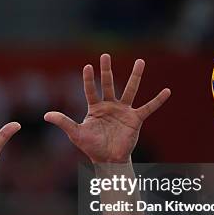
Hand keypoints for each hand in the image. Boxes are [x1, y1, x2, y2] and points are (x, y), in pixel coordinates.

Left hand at [44, 54, 169, 162]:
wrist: (108, 159)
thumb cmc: (92, 147)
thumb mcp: (76, 134)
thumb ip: (63, 122)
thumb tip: (46, 115)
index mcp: (95, 108)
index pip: (91, 90)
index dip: (89, 79)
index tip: (88, 66)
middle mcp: (110, 106)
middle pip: (109, 84)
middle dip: (107, 70)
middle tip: (105, 55)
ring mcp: (124, 111)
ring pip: (130, 90)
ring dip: (135, 76)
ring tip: (140, 61)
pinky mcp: (135, 119)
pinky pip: (148, 107)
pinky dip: (157, 100)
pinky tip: (167, 91)